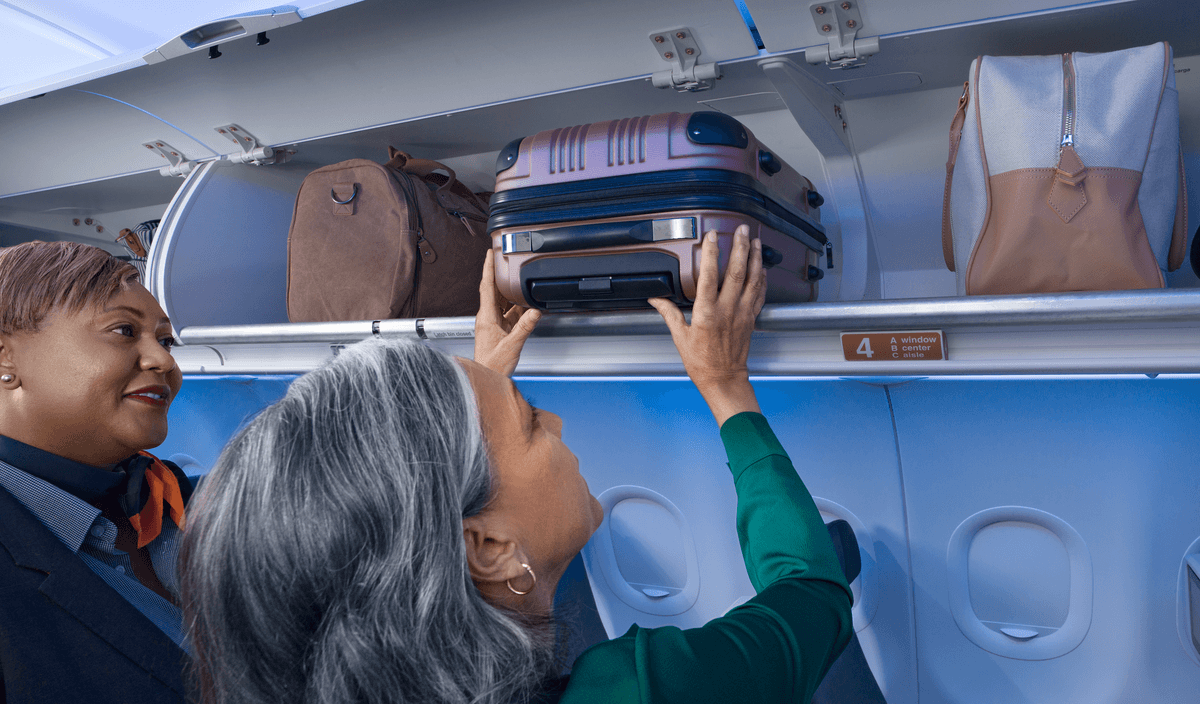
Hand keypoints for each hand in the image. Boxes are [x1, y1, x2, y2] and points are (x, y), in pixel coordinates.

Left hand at [475, 249, 541, 376]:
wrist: (487, 376)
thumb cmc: (492, 365)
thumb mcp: (512, 345)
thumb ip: (525, 328)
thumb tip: (535, 311)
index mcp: (486, 317)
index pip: (486, 286)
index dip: (488, 268)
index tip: (490, 253)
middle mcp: (488, 317)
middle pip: (495, 289)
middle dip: (500, 273)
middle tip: (506, 258)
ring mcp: (494, 322)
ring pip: (503, 300)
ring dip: (511, 289)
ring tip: (519, 277)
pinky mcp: (500, 328)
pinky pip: (510, 311)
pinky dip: (518, 305)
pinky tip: (527, 302)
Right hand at [648, 225, 765, 425]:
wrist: (724, 379)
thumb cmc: (701, 362)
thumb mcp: (680, 337)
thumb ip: (669, 313)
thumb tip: (656, 299)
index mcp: (706, 313)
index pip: (708, 276)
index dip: (711, 253)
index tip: (711, 237)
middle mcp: (727, 310)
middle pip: (736, 272)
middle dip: (740, 247)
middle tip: (742, 230)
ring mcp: (742, 313)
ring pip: (753, 279)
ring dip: (755, 258)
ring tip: (756, 241)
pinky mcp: (751, 318)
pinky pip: (760, 294)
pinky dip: (762, 279)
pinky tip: (762, 267)